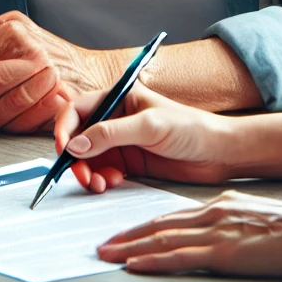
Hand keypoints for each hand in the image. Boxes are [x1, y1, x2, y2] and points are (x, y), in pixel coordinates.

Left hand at [0, 11, 120, 133]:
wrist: (87, 71)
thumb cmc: (43, 56)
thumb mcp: (12, 35)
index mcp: (14, 27)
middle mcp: (32, 46)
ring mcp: (48, 71)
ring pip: (4, 101)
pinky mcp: (59, 95)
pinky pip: (24, 117)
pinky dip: (9, 125)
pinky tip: (5, 124)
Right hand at [54, 83, 237, 190]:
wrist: (218, 153)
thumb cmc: (190, 128)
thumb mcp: (150, 126)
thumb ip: (111, 134)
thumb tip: (75, 145)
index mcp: (119, 98)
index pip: (79, 109)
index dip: (65, 128)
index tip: (63, 150)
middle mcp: (116, 118)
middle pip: (79, 137)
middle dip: (75, 157)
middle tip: (82, 176)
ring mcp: (121, 142)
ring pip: (88, 158)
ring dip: (88, 172)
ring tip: (100, 184)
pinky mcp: (128, 162)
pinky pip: (102, 172)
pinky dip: (101, 180)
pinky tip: (113, 183)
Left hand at [97, 190, 281, 281]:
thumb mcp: (251, 214)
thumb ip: (226, 220)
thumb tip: (207, 232)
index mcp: (218, 204)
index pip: (171, 215)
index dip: (143, 225)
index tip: (122, 232)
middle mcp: (211, 213)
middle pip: (159, 225)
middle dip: (128, 236)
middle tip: (102, 244)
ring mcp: (216, 232)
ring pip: (162, 239)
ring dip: (131, 248)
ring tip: (107, 253)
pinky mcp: (224, 251)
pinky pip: (180, 256)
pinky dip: (153, 260)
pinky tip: (135, 263)